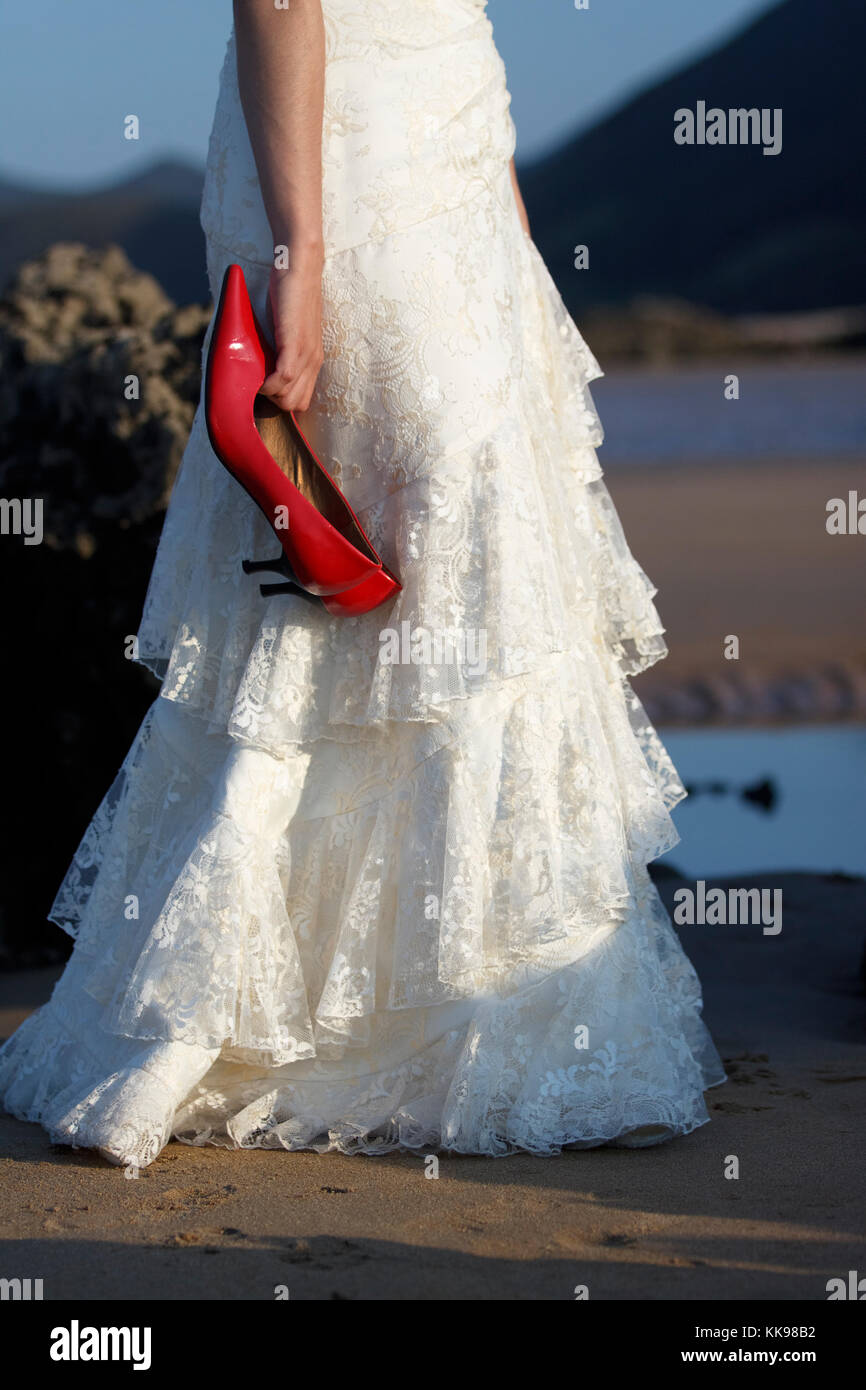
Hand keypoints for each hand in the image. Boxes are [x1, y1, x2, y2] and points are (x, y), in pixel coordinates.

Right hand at [261, 255, 323, 413]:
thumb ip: (281, 350)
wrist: (300, 268)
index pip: (301, 401)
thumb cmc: (289, 296)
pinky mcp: (295, 344)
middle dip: (273, 400)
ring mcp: (306, 354)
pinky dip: (268, 383)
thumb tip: (262, 365)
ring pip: (288, 398)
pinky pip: (284, 378)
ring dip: (268, 393)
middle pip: (294, 405)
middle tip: (257, 382)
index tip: (264, 389)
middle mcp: (313, 361)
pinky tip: (258, 375)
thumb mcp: (288, 331)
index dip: (281, 400)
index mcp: (313, 360)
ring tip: (256, 376)